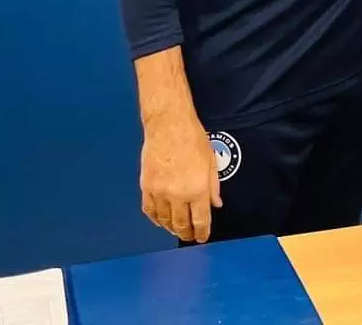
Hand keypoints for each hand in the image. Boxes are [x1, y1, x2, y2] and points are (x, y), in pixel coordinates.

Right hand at [140, 108, 222, 241]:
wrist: (168, 124)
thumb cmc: (192, 138)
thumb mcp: (211, 161)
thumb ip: (213, 186)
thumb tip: (215, 203)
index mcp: (197, 189)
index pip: (200, 220)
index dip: (202, 232)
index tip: (202, 237)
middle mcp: (178, 194)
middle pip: (181, 224)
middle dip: (187, 233)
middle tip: (190, 236)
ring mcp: (160, 192)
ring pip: (164, 220)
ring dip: (171, 228)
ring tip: (176, 230)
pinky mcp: (146, 186)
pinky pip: (149, 210)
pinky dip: (155, 218)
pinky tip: (160, 220)